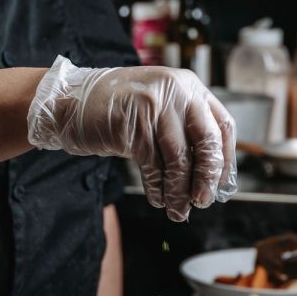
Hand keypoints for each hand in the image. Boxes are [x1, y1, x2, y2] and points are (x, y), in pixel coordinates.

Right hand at [27, 56, 236, 221]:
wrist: (70, 100)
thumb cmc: (115, 109)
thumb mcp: (157, 107)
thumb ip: (182, 128)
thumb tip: (207, 174)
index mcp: (188, 85)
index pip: (222, 125)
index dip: (226, 158)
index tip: (222, 183)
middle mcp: (177, 91)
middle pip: (207, 141)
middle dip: (207, 177)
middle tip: (203, 200)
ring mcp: (154, 106)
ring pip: (179, 158)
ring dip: (180, 191)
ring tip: (178, 210)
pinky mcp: (133, 125)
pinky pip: (153, 164)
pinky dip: (158, 187)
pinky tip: (158, 198)